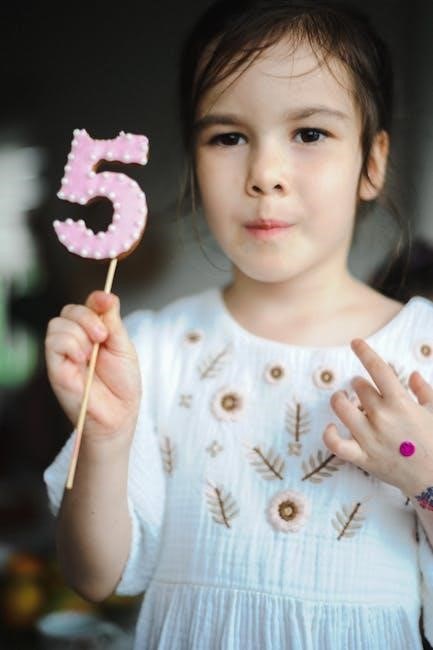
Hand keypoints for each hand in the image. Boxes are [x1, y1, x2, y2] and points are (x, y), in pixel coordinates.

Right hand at [45, 291, 140, 440]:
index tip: (107, 302)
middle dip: (87, 317)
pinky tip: (81, 358)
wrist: (120, 415)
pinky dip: (68, 344)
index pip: (88, 305)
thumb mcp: (124, 348)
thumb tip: (107, 296)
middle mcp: (78, 340)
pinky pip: (53, 343)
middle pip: (70, 310)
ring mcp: (65, 353)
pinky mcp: (56, 368)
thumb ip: (113, 322)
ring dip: (78, 333)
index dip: (97, 299)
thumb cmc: (123, 385)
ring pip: (58, 324)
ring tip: (92, 353)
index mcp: (96, 332)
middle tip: (103, 336)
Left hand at [323, 338, 432, 496]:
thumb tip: (413, 375)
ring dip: (340, 399)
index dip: (364, 351)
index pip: (378, 368)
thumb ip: (424, 391)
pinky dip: (329, 434)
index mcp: (400, 403)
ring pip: (342, 408)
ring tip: (343, 399)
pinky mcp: (362, 457)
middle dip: (359, 384)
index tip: (355, 342)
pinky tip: (331, 427)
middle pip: (359, 387)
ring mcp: (370, 437)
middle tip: (362, 389)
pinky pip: (336, 445)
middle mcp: (382, 417)